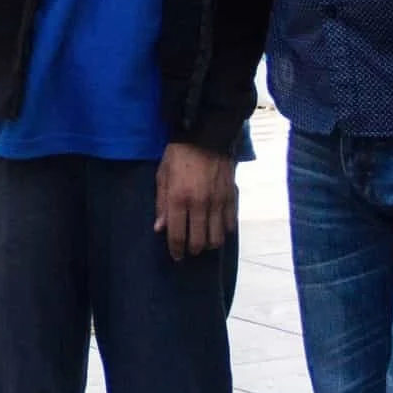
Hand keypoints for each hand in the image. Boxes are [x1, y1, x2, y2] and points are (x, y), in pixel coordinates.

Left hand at [154, 142, 237, 261]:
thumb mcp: (162, 175)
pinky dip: (224, 231)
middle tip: (189, 249)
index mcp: (179, 199)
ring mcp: (219, 202)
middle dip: (193, 250)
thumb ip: (161, 204)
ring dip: (209, 244)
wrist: (207, 136)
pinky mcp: (232, 197)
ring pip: (217, 237)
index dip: (176, 250)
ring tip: (203, 241)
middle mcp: (200, 204)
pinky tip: (217, 229)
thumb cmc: (179, 154)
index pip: (177, 235)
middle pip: (199, 241)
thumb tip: (160, 228)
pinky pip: (231, 224)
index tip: (176, 256)